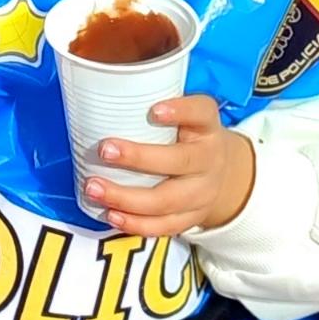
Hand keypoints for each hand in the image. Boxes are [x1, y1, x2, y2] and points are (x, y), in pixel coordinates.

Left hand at [84, 95, 259, 237]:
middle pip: (179, 161)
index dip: (180, 111)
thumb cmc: (190, 138)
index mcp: (207, 127)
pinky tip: (111, 214)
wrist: (224, 175)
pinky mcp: (192, 218)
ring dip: (126, 197)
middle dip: (138, 158)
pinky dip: (136, 224)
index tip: (154, 110)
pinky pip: (164, 226)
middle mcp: (209, 159)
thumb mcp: (186, 118)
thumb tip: (101, 93)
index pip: (201, 113)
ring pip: (167, 200)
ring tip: (93, 187)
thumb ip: (156, 104)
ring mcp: (202, 193)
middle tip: (104, 149)